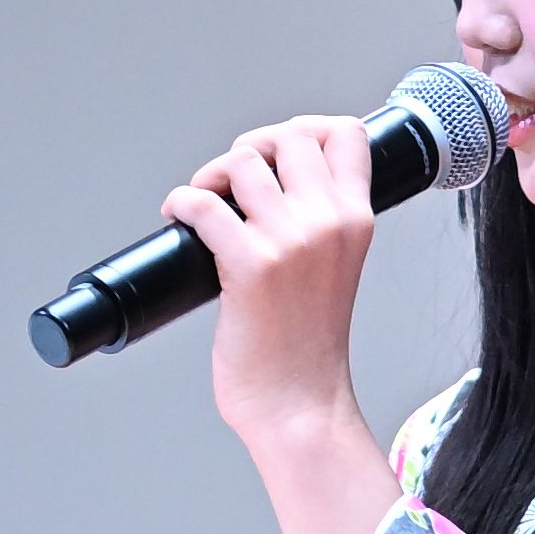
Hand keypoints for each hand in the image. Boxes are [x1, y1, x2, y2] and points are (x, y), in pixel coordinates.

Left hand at [164, 113, 376, 451]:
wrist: (300, 406)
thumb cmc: (308, 348)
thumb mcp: (336, 270)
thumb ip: (321, 225)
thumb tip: (273, 185)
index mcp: (357, 222)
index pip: (347, 134)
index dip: (308, 128)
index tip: (279, 151)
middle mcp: (329, 223)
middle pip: (289, 136)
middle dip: (252, 147)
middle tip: (232, 179)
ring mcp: (291, 241)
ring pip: (244, 161)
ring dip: (213, 173)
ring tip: (203, 200)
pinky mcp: (250, 264)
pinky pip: (203, 203)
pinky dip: (181, 201)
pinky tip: (177, 216)